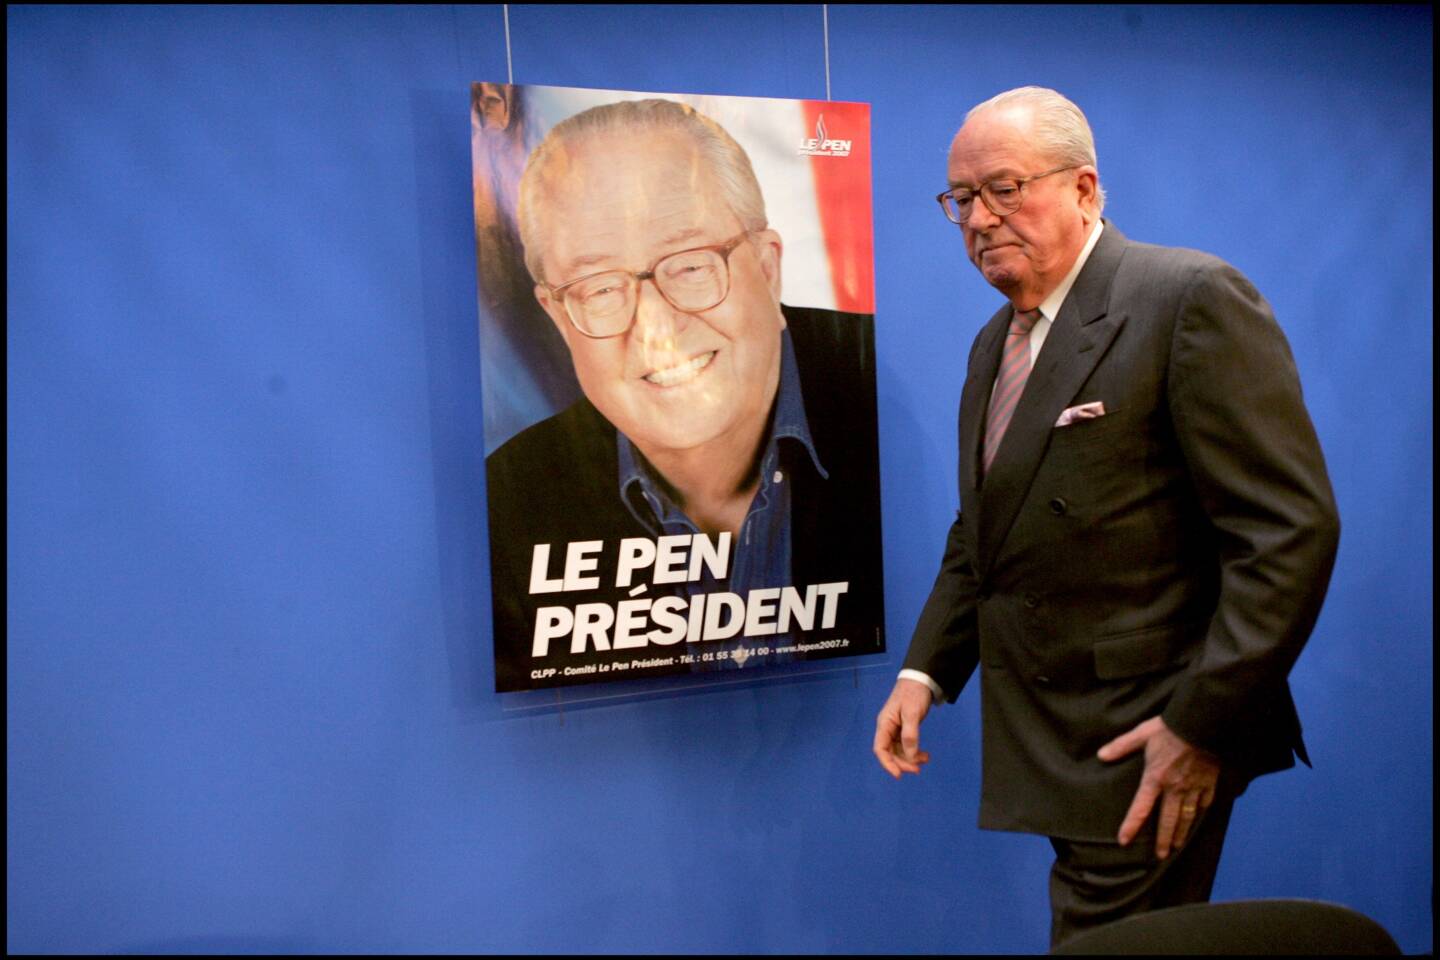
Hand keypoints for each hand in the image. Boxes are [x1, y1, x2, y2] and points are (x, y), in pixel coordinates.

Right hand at [873, 678, 933, 777]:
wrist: (920, 680)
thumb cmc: (913, 694)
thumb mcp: (912, 713)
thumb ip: (910, 734)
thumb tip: (910, 755)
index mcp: (884, 724)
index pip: (880, 749)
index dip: (887, 763)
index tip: (898, 775)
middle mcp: (887, 728)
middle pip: (890, 752)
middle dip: (902, 763)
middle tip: (918, 769)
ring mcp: (895, 729)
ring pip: (899, 751)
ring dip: (910, 758)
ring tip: (925, 759)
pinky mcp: (904, 729)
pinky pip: (906, 745)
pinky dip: (914, 752)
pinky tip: (924, 755)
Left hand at [1098, 716, 1219, 858]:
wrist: (1202, 725)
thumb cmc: (1170, 728)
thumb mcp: (1142, 734)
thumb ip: (1122, 746)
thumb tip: (1101, 755)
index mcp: (1155, 778)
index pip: (1140, 808)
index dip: (1131, 825)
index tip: (1124, 840)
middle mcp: (1174, 789)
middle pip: (1167, 820)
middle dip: (1163, 840)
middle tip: (1161, 855)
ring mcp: (1193, 788)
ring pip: (1186, 817)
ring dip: (1181, 834)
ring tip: (1177, 846)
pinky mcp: (1209, 784)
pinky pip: (1204, 804)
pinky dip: (1199, 814)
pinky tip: (1196, 820)